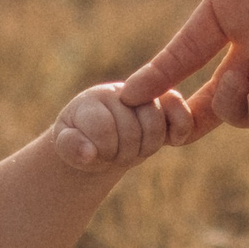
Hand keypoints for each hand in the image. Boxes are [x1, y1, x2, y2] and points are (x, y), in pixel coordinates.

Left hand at [52, 82, 196, 171]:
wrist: (103, 138)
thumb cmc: (82, 143)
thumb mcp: (67, 147)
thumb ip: (70, 148)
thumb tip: (88, 154)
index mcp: (91, 101)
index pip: (103, 128)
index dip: (104, 150)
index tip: (96, 155)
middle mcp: (119, 92)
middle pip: (131, 129)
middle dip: (124, 152)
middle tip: (116, 155)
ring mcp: (144, 96)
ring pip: (155, 123)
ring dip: (146, 146)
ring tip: (135, 151)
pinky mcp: (166, 103)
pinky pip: (179, 108)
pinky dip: (181, 126)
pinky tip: (175, 140)